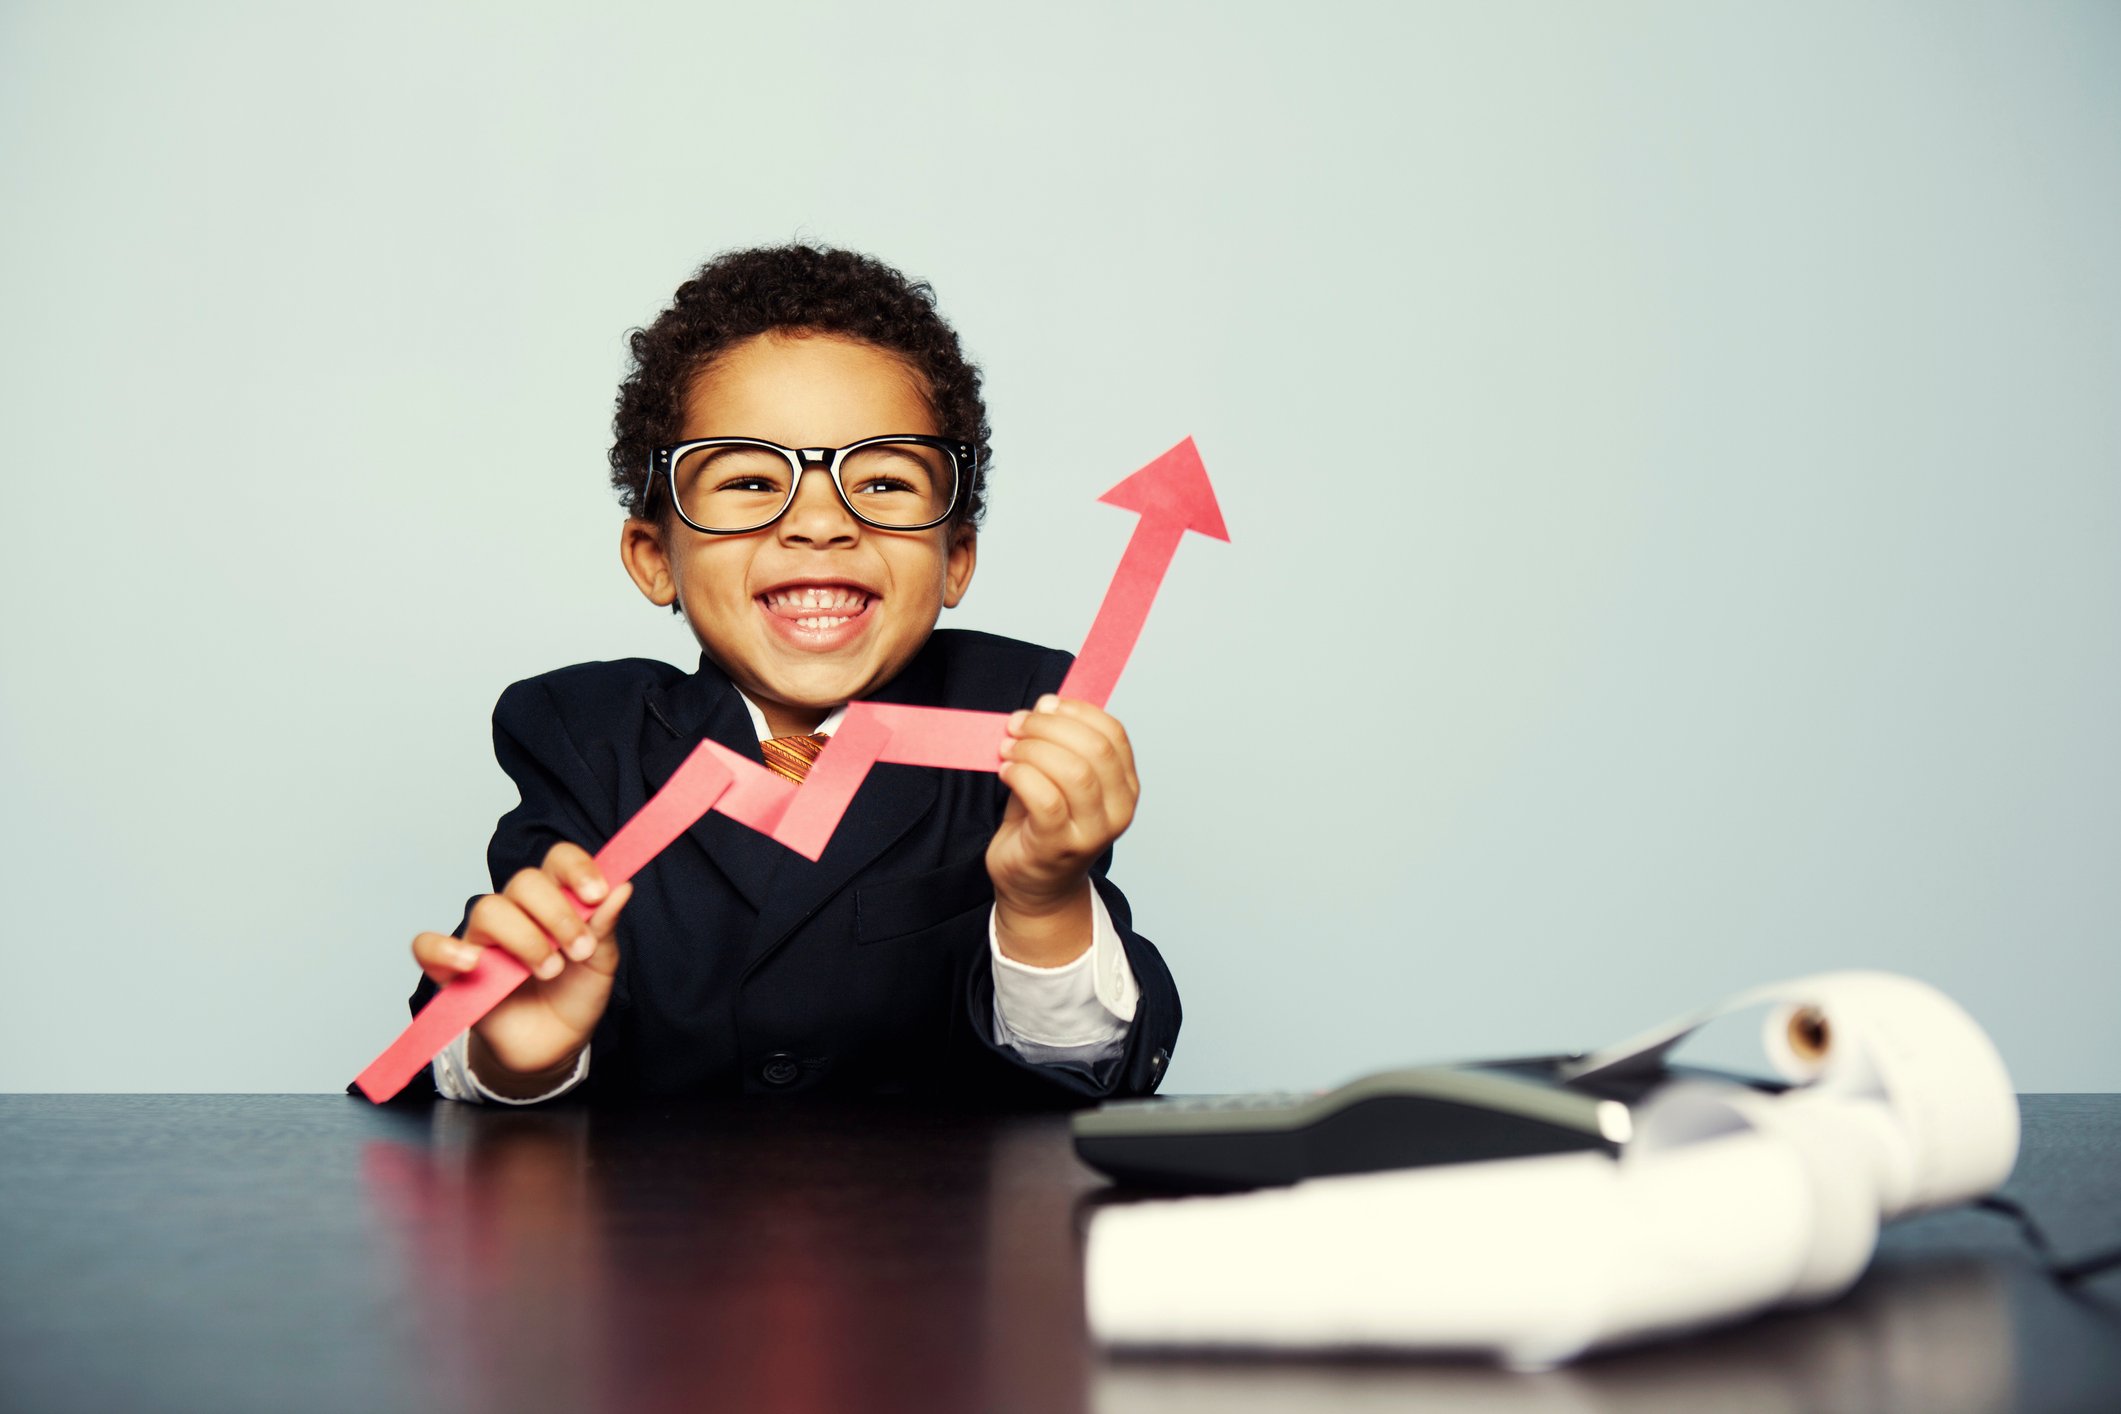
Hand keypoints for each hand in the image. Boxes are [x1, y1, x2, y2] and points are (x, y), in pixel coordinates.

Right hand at [410, 842, 631, 1087]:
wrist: (554, 1046)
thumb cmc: (575, 996)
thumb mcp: (601, 963)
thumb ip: (606, 926)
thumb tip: (622, 885)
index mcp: (554, 900)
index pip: (556, 861)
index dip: (576, 868)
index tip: (596, 894)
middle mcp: (516, 912)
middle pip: (523, 881)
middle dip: (557, 914)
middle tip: (580, 950)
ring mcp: (483, 939)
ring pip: (488, 909)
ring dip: (524, 938)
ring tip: (549, 970)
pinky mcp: (454, 972)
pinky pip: (427, 947)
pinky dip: (445, 950)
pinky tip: (474, 964)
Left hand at [988, 695, 1138, 965]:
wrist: (1035, 887)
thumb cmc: (1044, 826)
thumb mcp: (1058, 778)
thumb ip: (1057, 742)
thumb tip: (1047, 704)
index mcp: (1124, 787)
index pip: (1113, 733)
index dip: (1076, 711)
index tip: (1044, 706)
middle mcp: (1118, 810)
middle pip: (1094, 748)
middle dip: (1049, 727)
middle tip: (1017, 725)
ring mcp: (1092, 832)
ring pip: (1073, 772)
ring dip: (1033, 750)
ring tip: (1007, 749)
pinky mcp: (1060, 846)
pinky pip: (1045, 799)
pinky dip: (1022, 775)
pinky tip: (1005, 772)